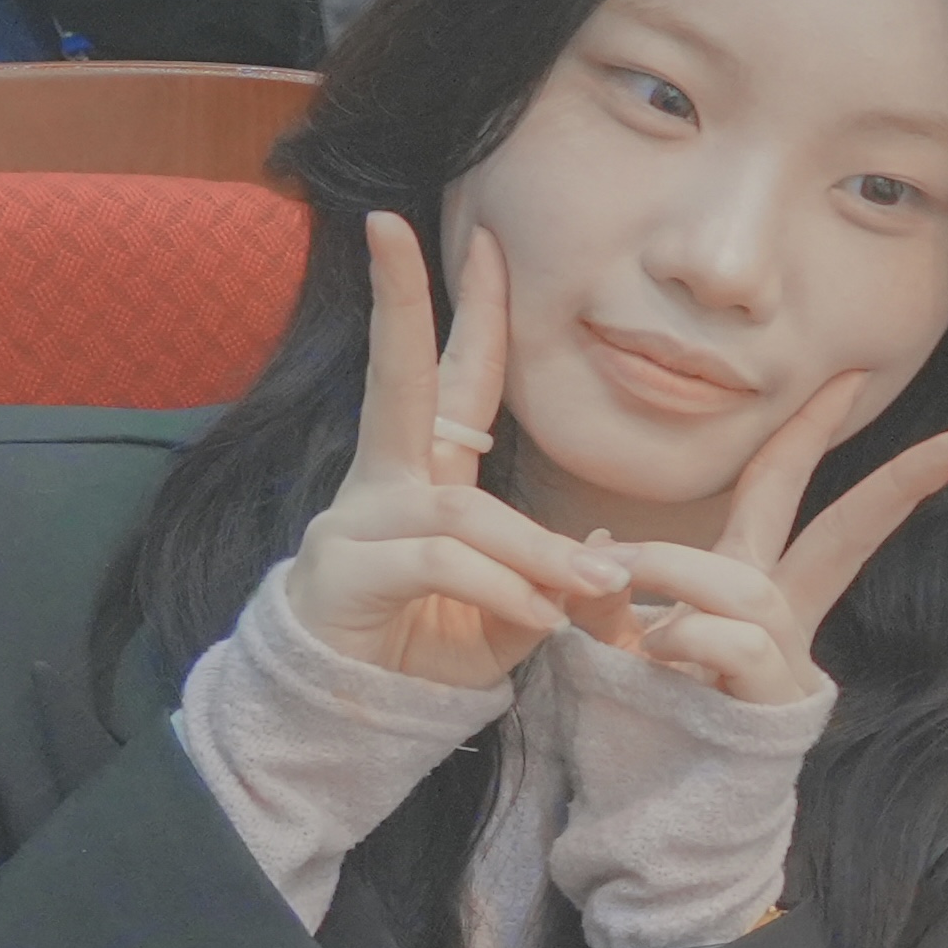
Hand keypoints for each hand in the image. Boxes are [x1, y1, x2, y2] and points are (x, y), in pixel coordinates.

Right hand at [281, 214, 632, 689]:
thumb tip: (604, 555)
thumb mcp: (510, 617)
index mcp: (423, 478)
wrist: (349, 720)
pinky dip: (500, 586)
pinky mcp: (342, 573)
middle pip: (394, 380)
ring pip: (459, 510)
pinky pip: (439, 562)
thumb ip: (551, 581)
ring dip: (531, 548)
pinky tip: (536, 617)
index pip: (448, 380)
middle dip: (397, 303)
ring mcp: (354, 524)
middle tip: (391, 227)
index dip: (464, 314)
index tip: (476, 239)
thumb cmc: (427, 653)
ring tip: (584, 589)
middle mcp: (381, 483)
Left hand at [572, 369, 947, 709]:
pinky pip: (731, 647)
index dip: (818, 434)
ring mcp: (783, 664)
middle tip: (873, 380)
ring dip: (673, 567)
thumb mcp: (616, 653)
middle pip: (831, 525)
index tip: (858, 373)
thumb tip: (600, 538)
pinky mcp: (772, 709)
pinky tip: (655, 651)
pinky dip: (685, 636)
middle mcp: (781, 619)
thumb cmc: (646, 743)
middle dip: (860, 459)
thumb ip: (612, 599)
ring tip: (614, 578)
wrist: (668, 835)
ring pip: (743, 586)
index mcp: (753, 594)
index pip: (796, 498)